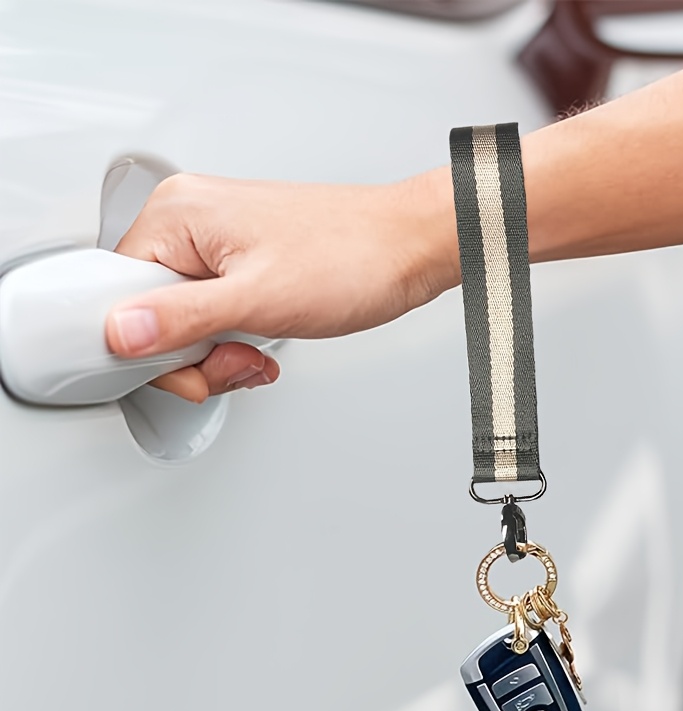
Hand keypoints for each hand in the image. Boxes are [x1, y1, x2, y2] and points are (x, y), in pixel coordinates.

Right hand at [108, 172, 459, 401]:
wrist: (407, 248)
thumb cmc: (352, 258)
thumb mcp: (258, 300)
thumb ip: (182, 319)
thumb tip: (120, 332)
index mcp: (179, 214)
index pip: (116, 293)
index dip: (150, 345)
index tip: (194, 365)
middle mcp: (192, 218)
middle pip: (149, 308)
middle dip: (193, 353)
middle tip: (236, 358)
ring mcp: (218, 238)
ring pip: (183, 316)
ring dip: (218, 350)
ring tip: (257, 350)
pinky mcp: (242, 257)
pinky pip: (212, 308)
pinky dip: (233, 336)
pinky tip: (262, 341)